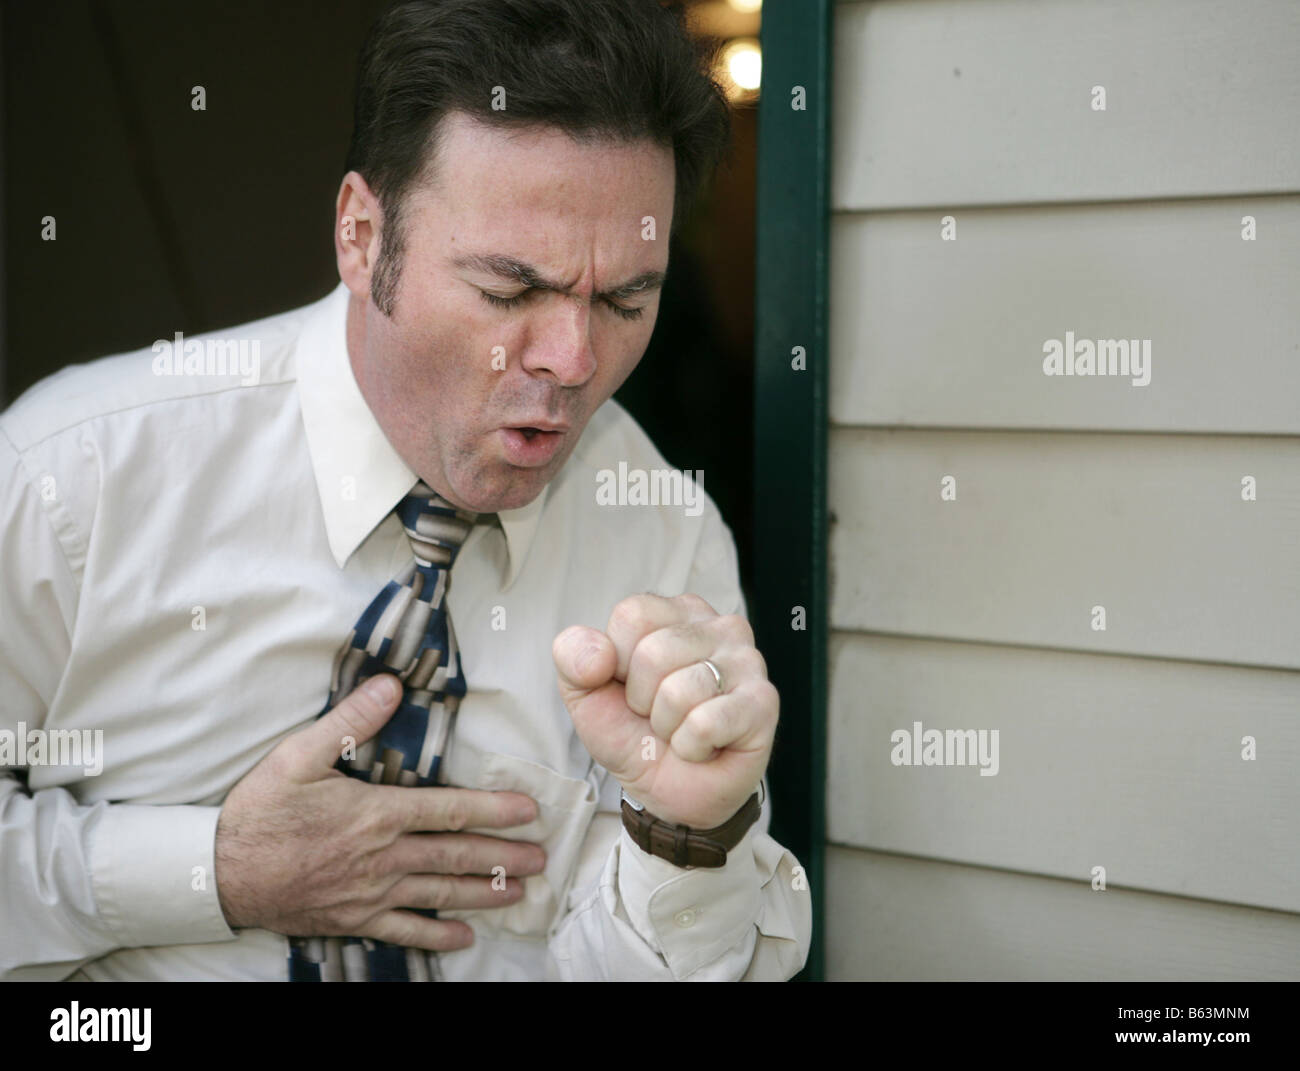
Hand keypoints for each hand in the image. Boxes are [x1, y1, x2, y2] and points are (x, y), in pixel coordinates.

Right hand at [214, 674, 545, 949]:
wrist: (218, 873)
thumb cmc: (259, 810)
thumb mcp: (299, 754)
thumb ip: (350, 720)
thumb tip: (389, 684)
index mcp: (376, 814)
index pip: (449, 811)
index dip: (493, 809)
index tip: (529, 810)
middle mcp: (383, 857)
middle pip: (456, 856)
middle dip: (504, 856)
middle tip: (544, 856)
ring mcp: (371, 894)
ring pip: (440, 895)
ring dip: (484, 893)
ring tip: (520, 892)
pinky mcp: (354, 920)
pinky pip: (405, 932)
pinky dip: (437, 936)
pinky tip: (464, 938)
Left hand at [552, 593, 777, 830]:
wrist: (666, 792)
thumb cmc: (633, 732)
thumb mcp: (585, 692)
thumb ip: (572, 655)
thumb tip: (599, 656)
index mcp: (677, 612)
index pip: (632, 615)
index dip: (617, 663)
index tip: (630, 687)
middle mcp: (720, 626)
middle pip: (654, 653)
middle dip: (642, 700)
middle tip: (659, 715)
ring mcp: (748, 662)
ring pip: (679, 690)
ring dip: (667, 727)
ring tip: (682, 729)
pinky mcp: (763, 703)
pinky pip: (705, 723)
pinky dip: (691, 747)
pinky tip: (704, 746)